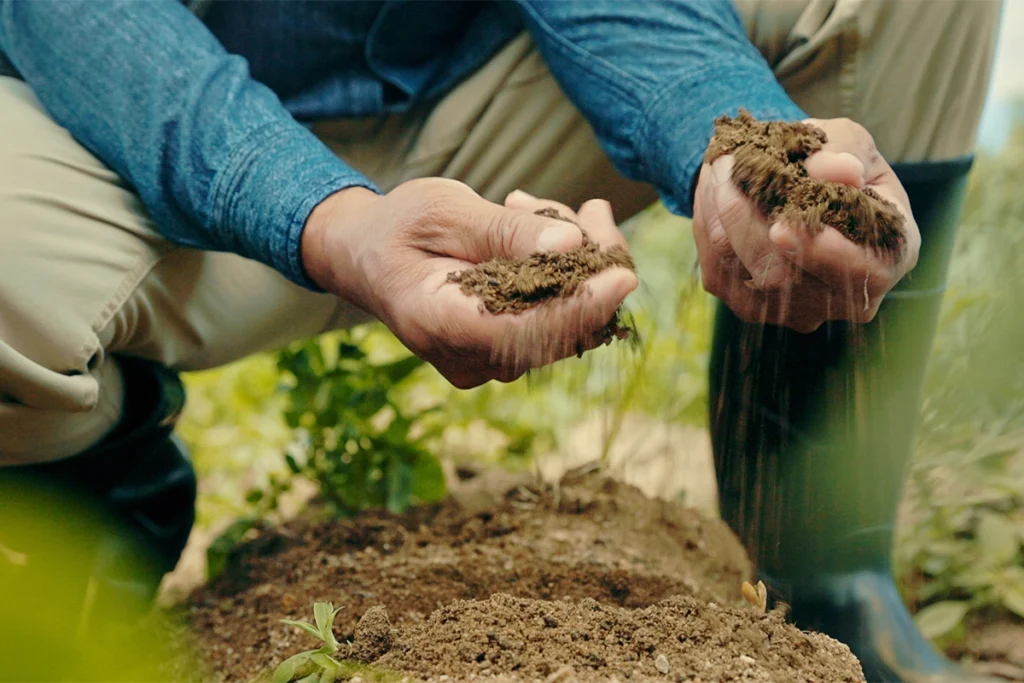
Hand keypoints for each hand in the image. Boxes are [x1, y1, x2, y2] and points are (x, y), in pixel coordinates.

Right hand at [302, 178, 636, 387]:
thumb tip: (570, 245)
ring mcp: (485, 362)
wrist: (365, 254)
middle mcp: (466, 358)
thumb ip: (503, 231)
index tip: (623, 275)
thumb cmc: (398, 226)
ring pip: (564, 326)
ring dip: (578, 266)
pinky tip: (545, 231)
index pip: (525, 332)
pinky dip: (564, 277)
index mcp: (439, 324)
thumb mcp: (443, 210)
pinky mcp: (502, 352)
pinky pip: (553, 322)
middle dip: (591, 269)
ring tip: (545, 210)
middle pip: (557, 331)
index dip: (580, 308)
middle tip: (593, 209)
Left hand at [692, 117, 919, 332]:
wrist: (797, 183)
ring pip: (742, 271)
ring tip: (719, 165)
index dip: (824, 255)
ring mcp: (796, 311)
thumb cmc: (835, 160)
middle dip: (745, 215)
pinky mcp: (750, 308)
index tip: (782, 228)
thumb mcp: (850, 141)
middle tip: (726, 163)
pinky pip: (718, 271)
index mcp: (890, 255)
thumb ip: (845, 151)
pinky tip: (713, 189)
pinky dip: (708, 224)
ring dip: (719, 212)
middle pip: (784, 275)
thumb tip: (838, 171)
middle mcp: (845, 298)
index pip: (865, 273)